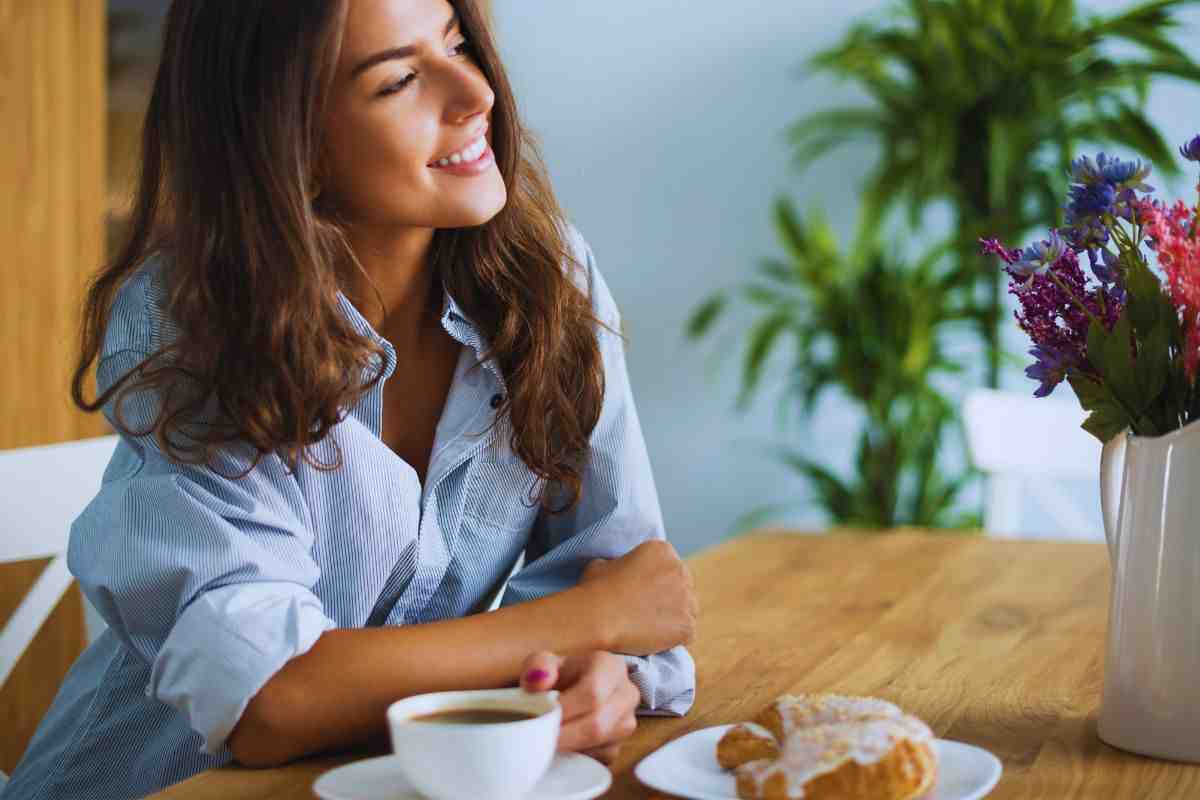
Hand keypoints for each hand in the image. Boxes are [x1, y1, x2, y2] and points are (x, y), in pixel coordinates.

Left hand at [518, 650, 639, 763]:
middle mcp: (626, 694)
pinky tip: (560, 747)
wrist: (575, 687)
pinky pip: (598, 759)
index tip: (540, 718)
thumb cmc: (560, 675)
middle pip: (597, 724)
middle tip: (537, 737)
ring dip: (569, 748)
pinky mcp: (620, 745)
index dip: (565, 710)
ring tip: (545, 740)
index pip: (592, 693)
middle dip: (564, 735)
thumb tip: (537, 681)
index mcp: (610, 667)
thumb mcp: (544, 662)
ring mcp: (627, 722)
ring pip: (599, 745)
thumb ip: (538, 666)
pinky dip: (576, 757)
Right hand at [579, 539, 697, 655]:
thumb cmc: (595, 589)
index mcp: (662, 550)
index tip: (645, 594)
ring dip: (675, 619)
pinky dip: (675, 640)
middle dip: (670, 599)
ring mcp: (687, 599)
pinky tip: (656, 641)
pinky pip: (687, 634)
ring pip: (688, 611)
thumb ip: (620, 563)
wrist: (598, 618)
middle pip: (684, 587)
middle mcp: (680, 570)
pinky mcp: (687, 625)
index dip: (658, 582)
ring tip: (651, 629)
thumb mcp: (603, 563)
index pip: (670, 567)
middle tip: (649, 613)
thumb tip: (619, 570)